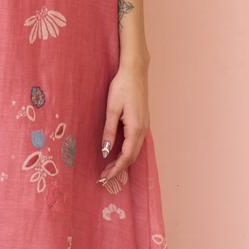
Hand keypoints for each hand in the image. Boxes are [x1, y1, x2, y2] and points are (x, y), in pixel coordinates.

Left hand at [99, 61, 148, 182]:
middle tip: (104, 176)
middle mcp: (143, 129)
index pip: (127, 156)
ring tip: (109, 168)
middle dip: (119, 168)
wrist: (135, 71)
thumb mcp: (112, 109)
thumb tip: (106, 151)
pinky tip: (119, 153)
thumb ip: (109, 131)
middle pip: (132, 156)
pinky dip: (128, 152)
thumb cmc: (122, 86)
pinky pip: (136, 143)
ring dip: (123, 161)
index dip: (116, 169)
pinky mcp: (143, 121)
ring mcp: (145, 126)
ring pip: (135, 150)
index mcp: (135, 128)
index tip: (105, 178)